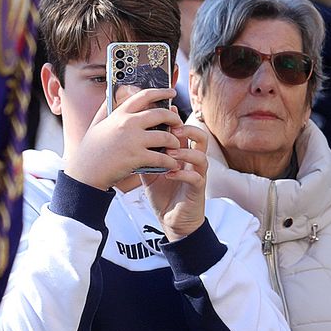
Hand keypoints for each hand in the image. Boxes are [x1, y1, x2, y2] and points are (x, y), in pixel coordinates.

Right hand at [63, 85, 179, 191]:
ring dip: (175, 142)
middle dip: (174, 118)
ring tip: (175, 146)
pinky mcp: (137, 157)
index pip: (144, 95)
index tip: (172, 91)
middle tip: (178, 123)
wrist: (85, 173)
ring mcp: (133, 140)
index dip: (161, 91)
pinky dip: (170, 161)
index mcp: (119, 114)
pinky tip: (172, 164)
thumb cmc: (90, 150)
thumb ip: (106, 108)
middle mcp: (128, 123)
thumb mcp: (96, 124)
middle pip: (161, 114)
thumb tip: (113, 94)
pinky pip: (162, 157)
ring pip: (165, 136)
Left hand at [141, 122, 208, 241]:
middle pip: (200, 136)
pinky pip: (196, 177)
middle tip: (172, 130)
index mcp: (182, 154)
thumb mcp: (149, 172)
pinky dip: (183, 173)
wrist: (171, 220)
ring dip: (185, 152)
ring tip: (170, 153)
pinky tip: (170, 174)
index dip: (178, 119)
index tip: (165, 111)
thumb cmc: (163, 194)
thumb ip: (145, 156)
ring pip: (201, 155)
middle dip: (187, 130)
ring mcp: (197, 174)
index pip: (184, 130)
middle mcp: (192, 161)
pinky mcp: (198, 189)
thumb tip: (128, 142)